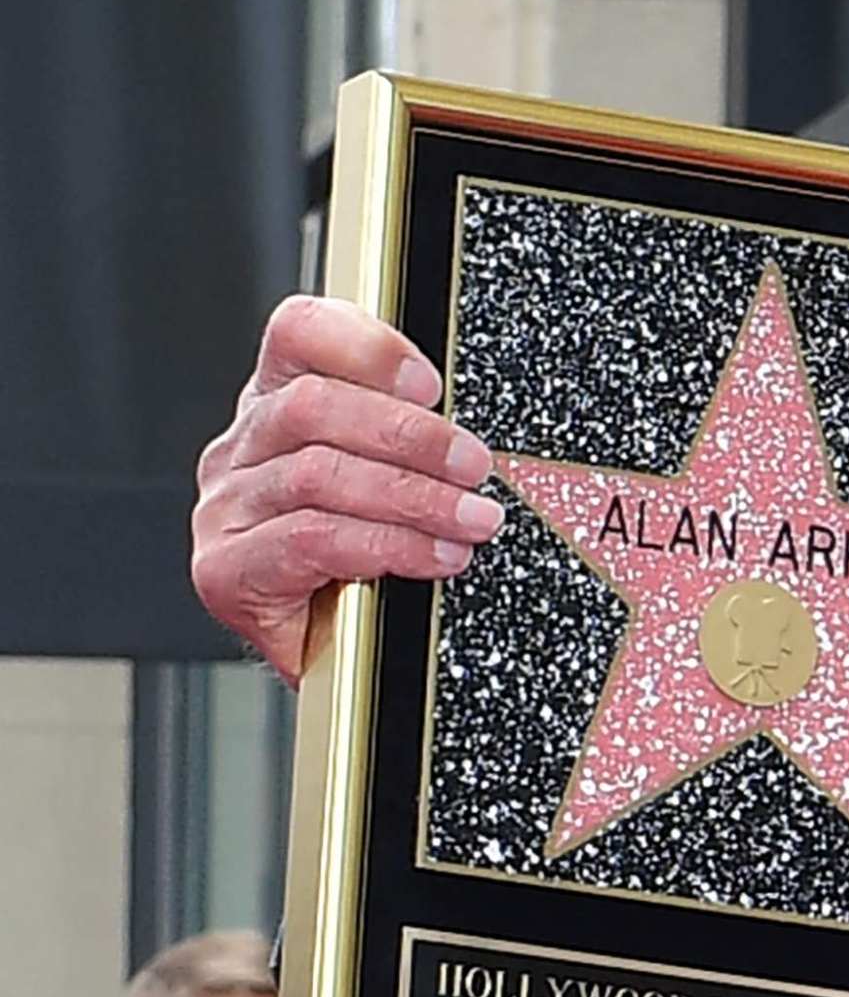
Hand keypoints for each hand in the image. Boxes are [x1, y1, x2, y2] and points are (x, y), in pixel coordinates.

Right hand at [192, 297, 504, 683]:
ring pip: (318, 474)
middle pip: (315, 406)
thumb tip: (471, 432)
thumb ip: (411, 439)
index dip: (366, 347)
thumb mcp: (396, 481)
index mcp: (277, 404)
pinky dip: (387, 545)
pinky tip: (433, 556)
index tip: (431, 385)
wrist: (334, 663)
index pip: (299, 333)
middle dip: (412, 437)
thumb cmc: (367, 563)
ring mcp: (225, 509)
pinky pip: (312, 539)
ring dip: (414, 496)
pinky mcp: (224, 570)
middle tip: (476, 468)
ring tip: (472, 520)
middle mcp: (241, 449)